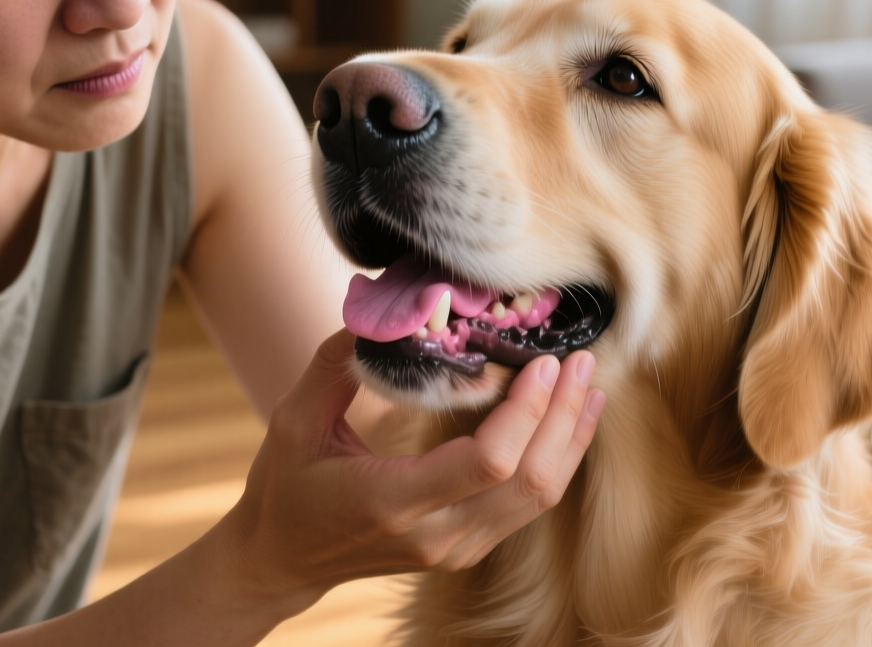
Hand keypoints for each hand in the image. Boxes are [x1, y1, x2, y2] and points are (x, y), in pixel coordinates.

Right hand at [215, 329, 604, 606]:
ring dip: (570, 439)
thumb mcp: (292, 420)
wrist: (281, 559)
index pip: (486, 464)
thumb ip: (334, 365)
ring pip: (539, 499)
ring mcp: (456, 549)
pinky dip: (556, 460)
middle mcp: (435, 535)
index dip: (527, 412)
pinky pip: (528, 506)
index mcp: (391, 502)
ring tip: (590, 386)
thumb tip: (378, 311)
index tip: (543, 361)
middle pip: (528, 482)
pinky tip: (568, 422)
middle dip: (563, 418)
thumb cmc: (284, 485)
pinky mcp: (467, 549)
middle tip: (581, 360)